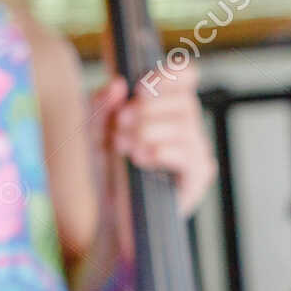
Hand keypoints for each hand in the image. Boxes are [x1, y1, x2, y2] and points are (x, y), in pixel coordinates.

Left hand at [90, 69, 217, 258]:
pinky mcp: (197, 177)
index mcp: (166, 108)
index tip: (141, 87)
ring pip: (186, 125)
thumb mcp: (92, 133)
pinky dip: (163, 152)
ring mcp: (196, 152)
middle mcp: (187, 127)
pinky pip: (190, 155)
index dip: (169, 74)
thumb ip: (100, 105)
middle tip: (120, 126)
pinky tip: (142, 160)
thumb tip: (118, 84)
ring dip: (150, 131)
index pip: (187, 76)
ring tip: (125, 148)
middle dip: (148, 109)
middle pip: (184, 100)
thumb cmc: (104, 171)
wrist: (108, 216)